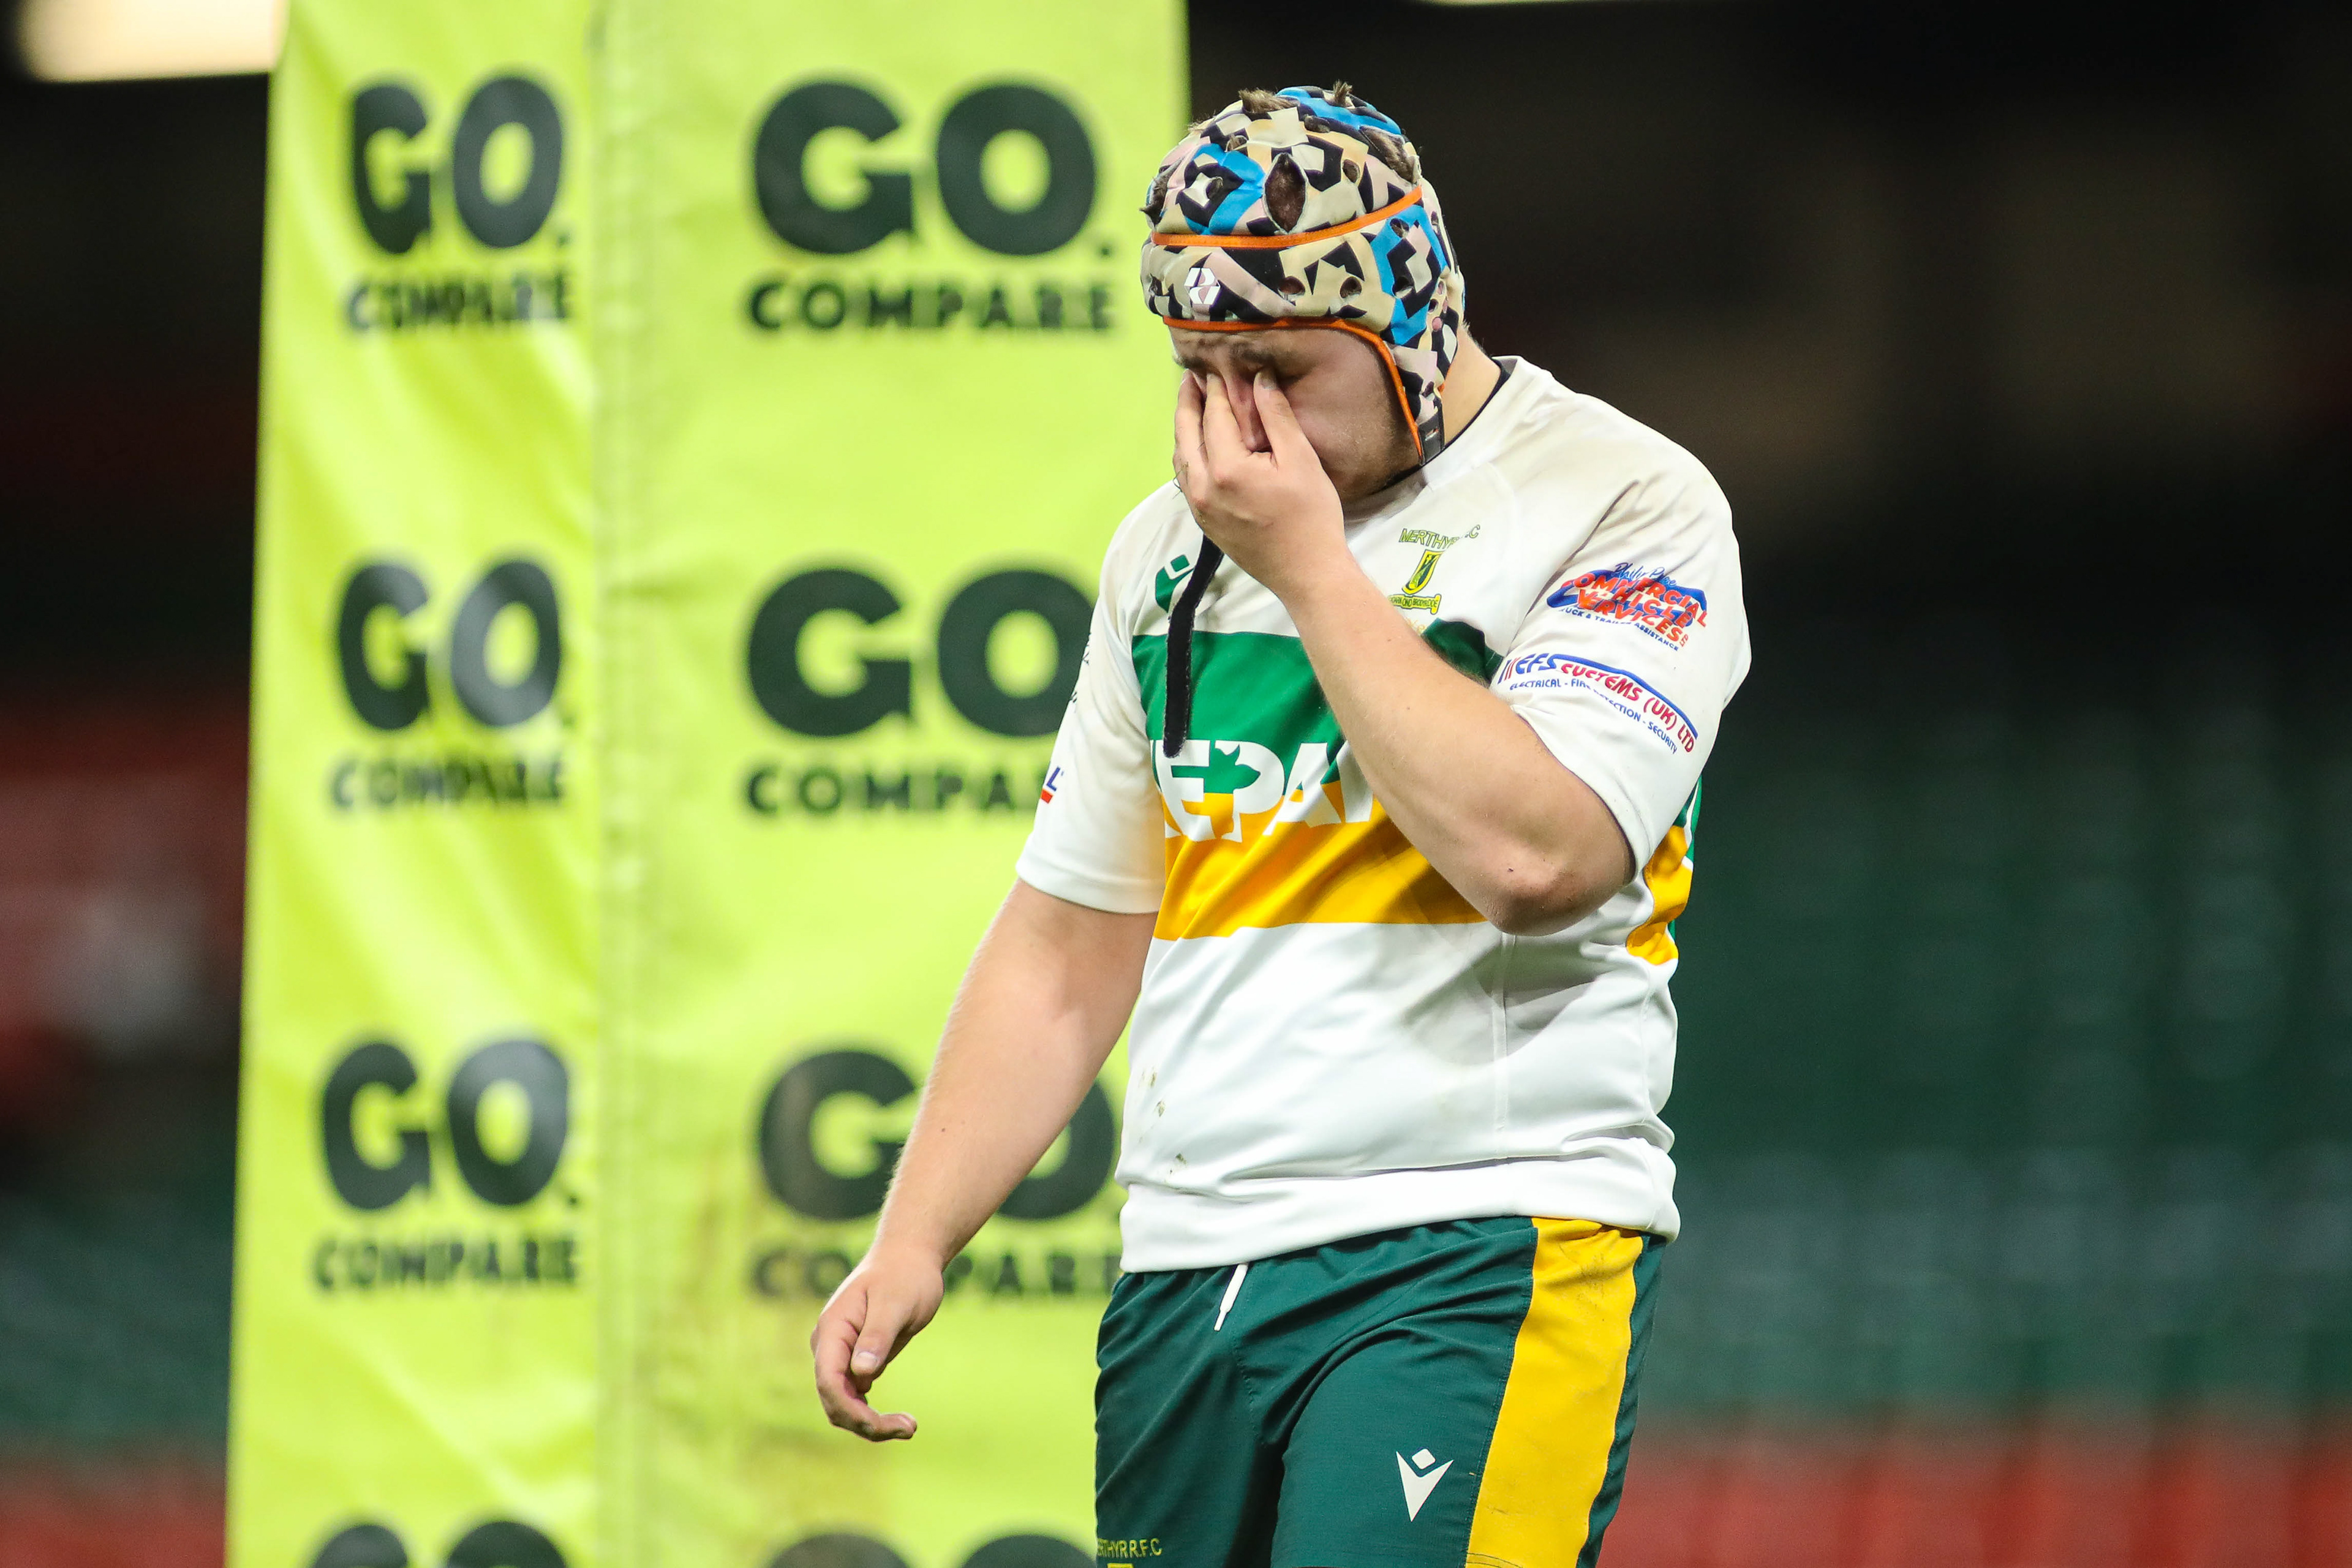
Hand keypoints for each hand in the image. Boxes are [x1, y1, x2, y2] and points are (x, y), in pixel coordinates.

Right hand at [810, 1242, 945, 1440]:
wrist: (910, 1258)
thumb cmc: (905, 1275)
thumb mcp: (895, 1303)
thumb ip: (877, 1336)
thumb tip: (860, 1373)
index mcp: (832, 1329)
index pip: (828, 1381)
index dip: (850, 1409)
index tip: (882, 1425)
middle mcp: (829, 1346)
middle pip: (833, 1399)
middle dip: (865, 1423)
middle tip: (910, 1429)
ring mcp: (840, 1355)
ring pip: (843, 1403)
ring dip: (870, 1423)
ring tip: (909, 1427)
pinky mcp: (856, 1361)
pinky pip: (855, 1396)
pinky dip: (872, 1413)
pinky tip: (900, 1420)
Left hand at [1173, 371, 1348, 599]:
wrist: (1307, 575)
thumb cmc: (1312, 517)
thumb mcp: (1300, 459)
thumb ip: (1276, 416)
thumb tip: (1260, 377)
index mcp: (1226, 468)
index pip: (1213, 415)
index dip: (1213, 388)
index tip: (1212, 365)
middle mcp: (1202, 487)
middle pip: (1185, 433)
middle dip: (1188, 402)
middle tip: (1190, 377)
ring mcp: (1199, 508)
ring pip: (1181, 457)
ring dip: (1184, 428)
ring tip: (1191, 405)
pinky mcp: (1203, 522)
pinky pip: (1187, 478)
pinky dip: (1188, 453)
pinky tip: (1198, 444)